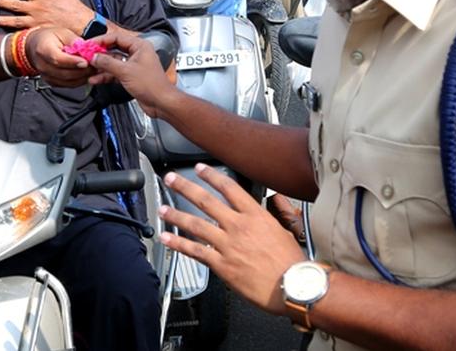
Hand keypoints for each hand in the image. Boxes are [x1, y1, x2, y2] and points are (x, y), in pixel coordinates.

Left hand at [0, 0, 93, 33]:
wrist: (81, 24)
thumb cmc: (73, 6)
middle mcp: (36, 10)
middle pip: (15, 5)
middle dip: (1, 2)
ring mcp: (36, 23)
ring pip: (16, 21)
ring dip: (3, 20)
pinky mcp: (39, 33)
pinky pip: (24, 33)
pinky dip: (14, 33)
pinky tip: (6, 34)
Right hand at [24, 27, 92, 87]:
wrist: (34, 47)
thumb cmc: (48, 38)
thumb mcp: (61, 32)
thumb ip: (74, 41)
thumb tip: (85, 48)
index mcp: (43, 50)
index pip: (58, 59)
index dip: (73, 62)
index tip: (85, 61)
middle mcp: (43, 65)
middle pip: (64, 73)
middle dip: (83, 71)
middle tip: (96, 65)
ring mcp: (46, 76)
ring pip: (68, 82)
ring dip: (83, 77)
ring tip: (94, 70)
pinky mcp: (51, 82)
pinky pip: (68, 85)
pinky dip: (79, 81)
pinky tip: (86, 74)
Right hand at [88, 29, 179, 117]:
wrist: (161, 102)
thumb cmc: (152, 85)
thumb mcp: (125, 71)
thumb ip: (107, 63)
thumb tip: (95, 57)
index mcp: (140, 46)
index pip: (116, 37)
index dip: (101, 40)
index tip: (90, 45)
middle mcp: (137, 53)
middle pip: (114, 49)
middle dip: (100, 54)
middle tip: (87, 56)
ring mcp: (133, 65)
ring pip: (113, 62)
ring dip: (101, 66)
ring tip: (89, 69)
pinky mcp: (131, 76)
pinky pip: (115, 73)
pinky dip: (106, 76)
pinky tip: (96, 79)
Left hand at [159, 163, 307, 316]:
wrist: (293, 286)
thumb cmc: (292, 263)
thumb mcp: (284, 230)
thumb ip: (271, 215)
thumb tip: (270, 204)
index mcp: (255, 215)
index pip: (228, 188)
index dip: (211, 176)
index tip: (199, 169)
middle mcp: (238, 226)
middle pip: (206, 201)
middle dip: (185, 187)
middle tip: (171, 179)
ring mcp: (228, 245)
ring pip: (195, 224)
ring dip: (175, 215)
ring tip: (162, 210)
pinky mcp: (221, 264)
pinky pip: (195, 251)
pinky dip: (177, 244)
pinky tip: (166, 239)